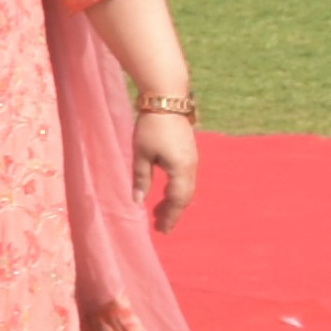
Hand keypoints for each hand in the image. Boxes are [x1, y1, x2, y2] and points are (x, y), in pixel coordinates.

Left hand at [135, 110, 200, 233]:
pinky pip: (186, 180)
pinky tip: (166, 193)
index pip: (177, 200)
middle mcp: (191, 166)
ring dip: (175, 202)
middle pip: (185, 197)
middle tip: (160, 227)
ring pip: (187, 189)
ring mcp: (193, 160)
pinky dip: (177, 190)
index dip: (169, 216)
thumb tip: (137, 201)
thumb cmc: (151, 126)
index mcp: (181, 169)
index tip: (161, 230)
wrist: (168, 100)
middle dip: (173, 213)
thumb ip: (140, 178)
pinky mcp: (190, 153)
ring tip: (158, 213)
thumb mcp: (141, 154)